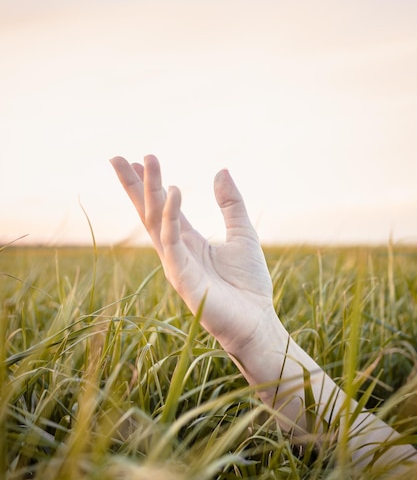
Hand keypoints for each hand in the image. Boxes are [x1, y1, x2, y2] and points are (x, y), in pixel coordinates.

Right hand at [110, 155, 277, 361]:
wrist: (257, 322)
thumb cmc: (250, 285)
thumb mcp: (243, 233)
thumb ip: (230, 204)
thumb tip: (220, 170)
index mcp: (189, 241)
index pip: (163, 207)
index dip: (150, 184)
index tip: (138, 159)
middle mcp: (177, 251)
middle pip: (149, 211)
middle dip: (134, 185)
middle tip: (117, 157)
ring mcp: (176, 264)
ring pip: (155, 222)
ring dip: (149, 191)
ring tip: (146, 161)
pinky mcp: (182, 278)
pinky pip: (171, 243)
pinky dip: (170, 217)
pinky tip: (172, 192)